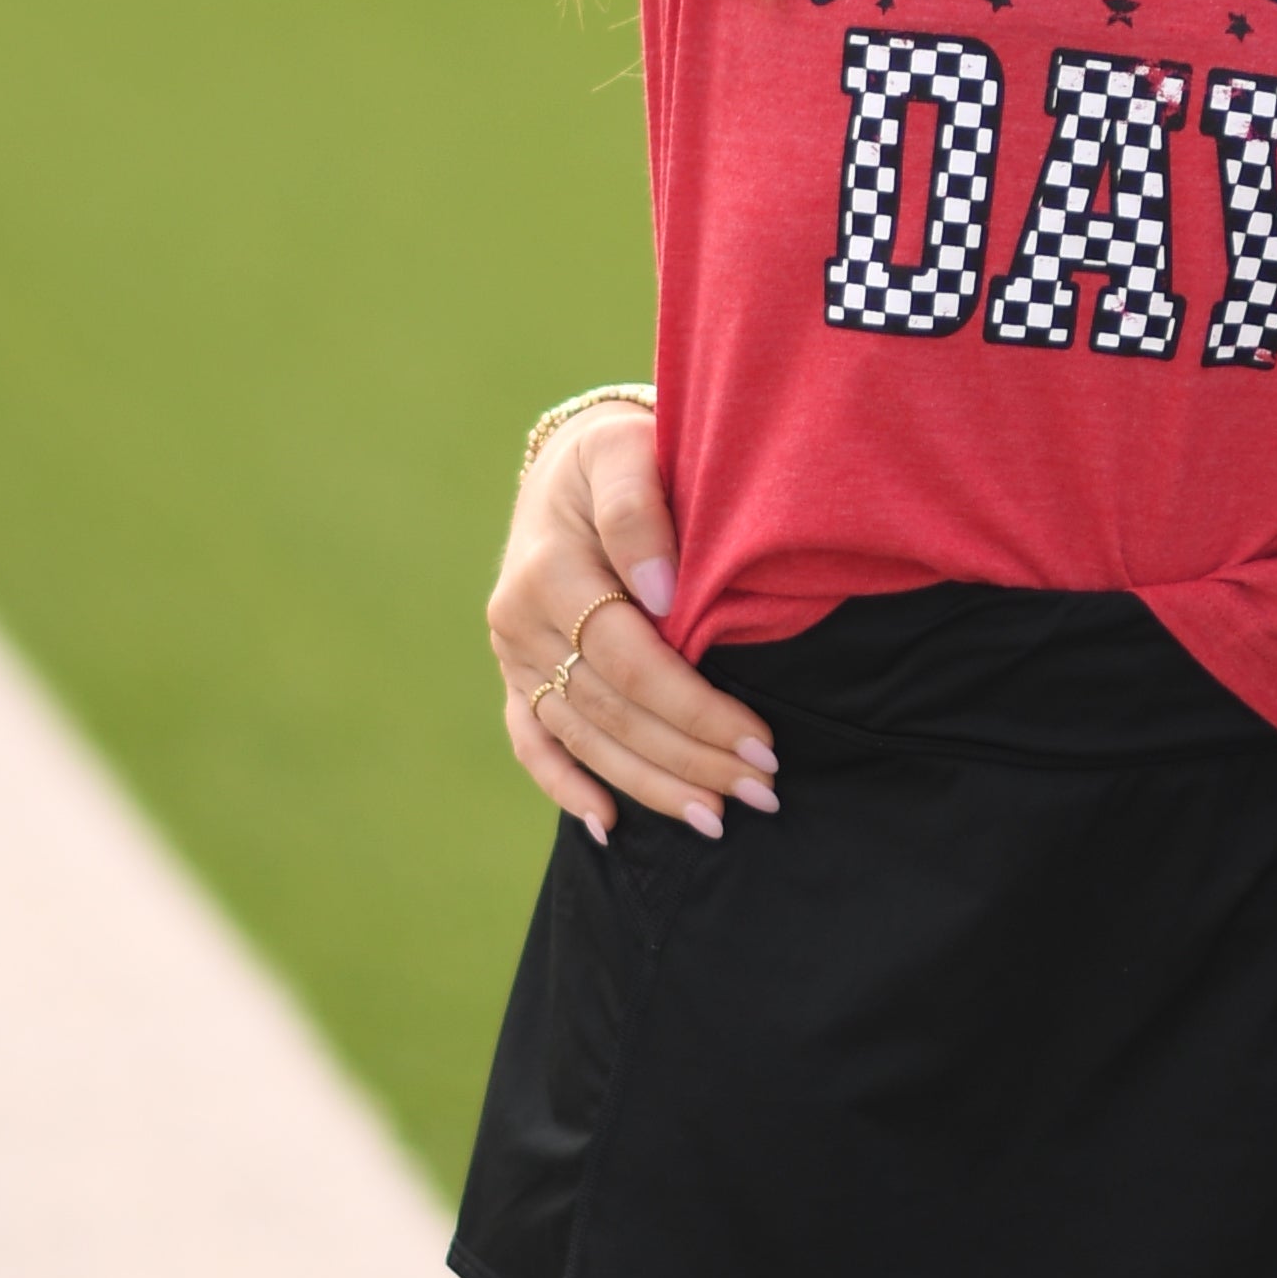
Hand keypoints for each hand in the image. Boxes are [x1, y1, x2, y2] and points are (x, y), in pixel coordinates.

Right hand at [488, 407, 769, 846]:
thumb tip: (663, 593)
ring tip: (715, 819)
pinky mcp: (516, 673)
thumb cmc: (617, 456)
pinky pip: (532, 741)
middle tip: (763, 793)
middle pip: (613, 713)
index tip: (761, 743)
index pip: (632, 664)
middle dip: (691, 760)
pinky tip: (609, 824)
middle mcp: (519, 622)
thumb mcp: (628, 453)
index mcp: (551, 573)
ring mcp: (513, 654)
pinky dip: (565, 786)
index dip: (696, 710)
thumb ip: (640, 512)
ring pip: (581, 738)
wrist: (569, 464)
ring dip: (649, 785)